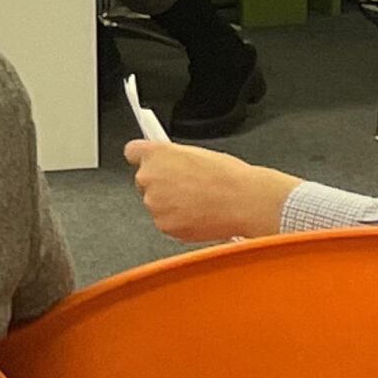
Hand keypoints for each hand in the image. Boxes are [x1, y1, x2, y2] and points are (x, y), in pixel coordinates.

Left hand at [125, 139, 299, 241]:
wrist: (245, 202)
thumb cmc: (229, 177)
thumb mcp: (196, 153)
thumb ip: (173, 158)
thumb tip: (170, 163)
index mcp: (155, 153)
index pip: (132, 152)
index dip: (144, 159)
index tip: (151, 163)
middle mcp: (149, 176)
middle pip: (144, 181)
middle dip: (161, 185)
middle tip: (185, 188)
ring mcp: (154, 203)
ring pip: (156, 204)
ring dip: (170, 205)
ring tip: (198, 203)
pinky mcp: (164, 225)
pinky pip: (166, 223)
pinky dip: (179, 222)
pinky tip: (199, 216)